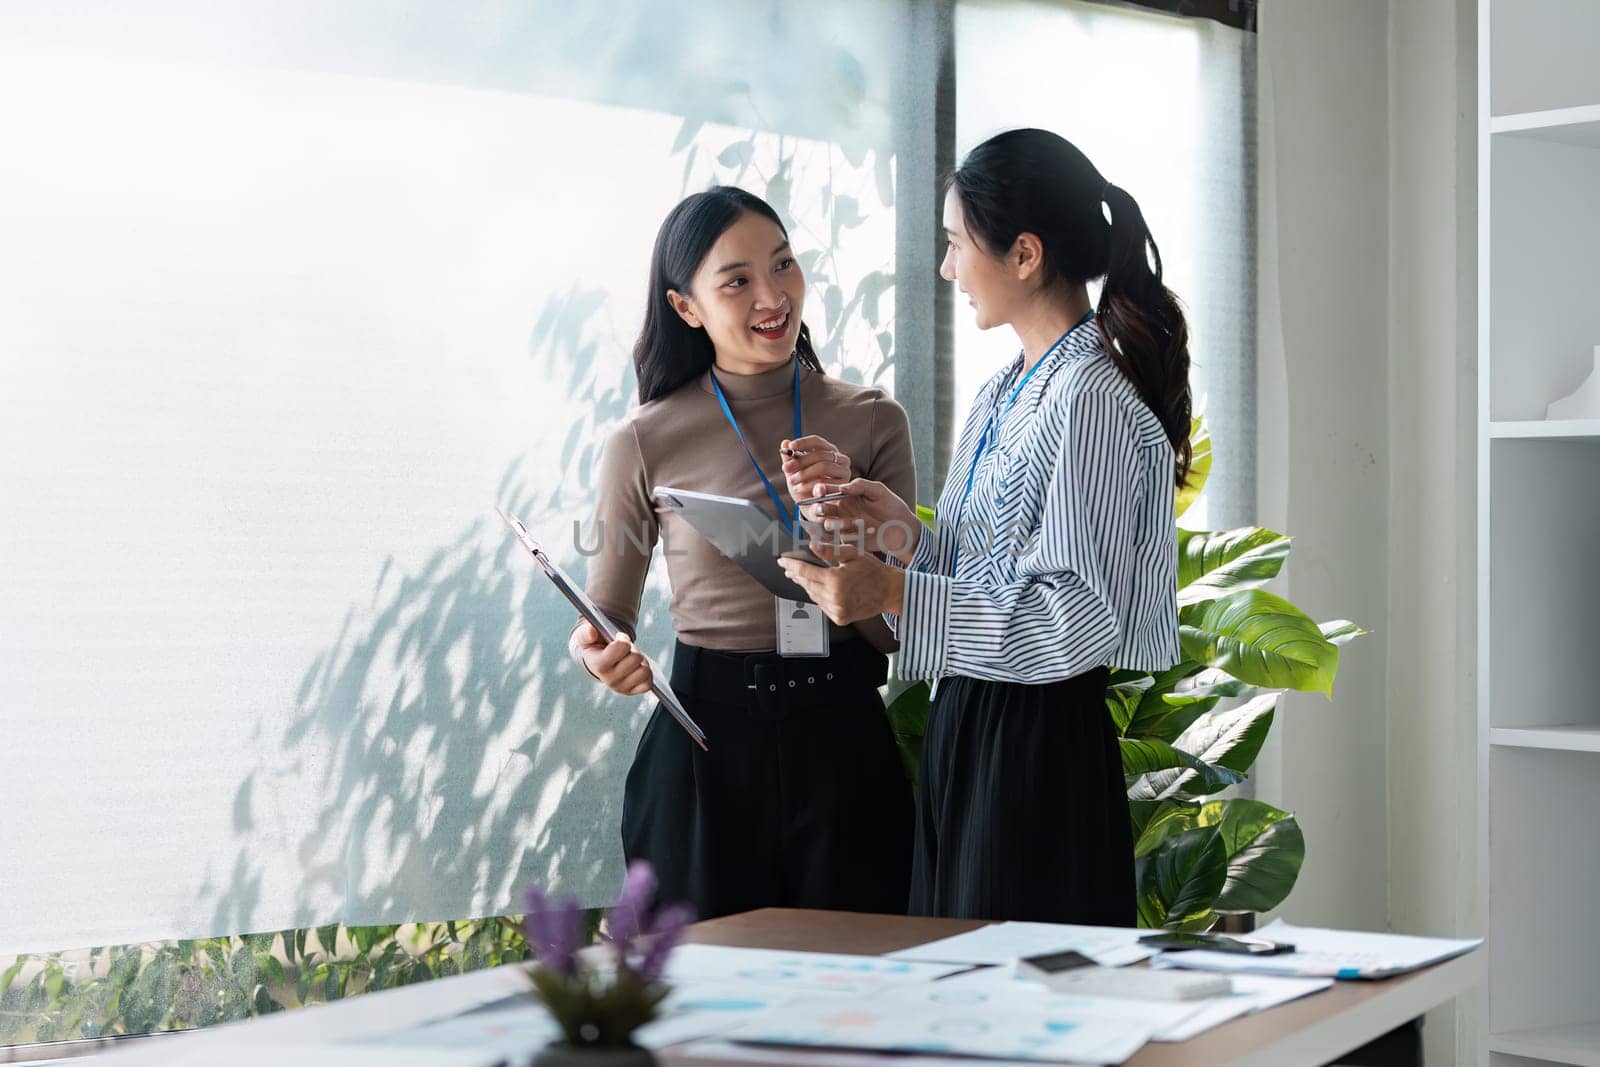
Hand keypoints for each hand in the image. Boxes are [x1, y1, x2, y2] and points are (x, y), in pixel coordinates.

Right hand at [571, 621, 651, 696]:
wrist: (597, 661)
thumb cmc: (594, 646)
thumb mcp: (586, 637)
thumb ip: (586, 632)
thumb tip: (592, 632)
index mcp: (598, 665)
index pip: (622, 647)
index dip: (623, 639)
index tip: (618, 638)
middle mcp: (609, 680)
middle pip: (636, 658)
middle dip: (633, 649)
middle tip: (625, 650)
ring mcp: (621, 688)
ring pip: (645, 671)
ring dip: (641, 662)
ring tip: (630, 659)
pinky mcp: (631, 692)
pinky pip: (647, 683)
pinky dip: (645, 673)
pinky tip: (635, 669)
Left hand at [779, 541, 905, 624]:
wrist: (890, 591)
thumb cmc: (873, 570)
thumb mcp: (853, 554)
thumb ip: (830, 551)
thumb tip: (811, 546)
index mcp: (835, 580)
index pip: (805, 571)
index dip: (792, 565)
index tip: (782, 561)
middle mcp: (833, 598)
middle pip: (806, 585)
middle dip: (796, 575)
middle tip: (788, 568)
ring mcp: (836, 611)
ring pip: (813, 596)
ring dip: (806, 586)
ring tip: (799, 576)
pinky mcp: (839, 618)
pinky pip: (822, 606)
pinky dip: (818, 596)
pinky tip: (817, 588)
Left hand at [780, 435, 851, 508]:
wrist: (813, 506)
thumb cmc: (805, 485)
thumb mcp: (795, 472)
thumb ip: (790, 458)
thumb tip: (785, 443)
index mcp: (828, 450)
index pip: (817, 441)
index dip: (803, 443)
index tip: (790, 447)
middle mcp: (840, 458)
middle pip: (820, 454)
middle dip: (800, 461)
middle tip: (786, 468)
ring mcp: (844, 471)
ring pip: (824, 466)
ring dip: (805, 473)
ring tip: (792, 481)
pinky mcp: (844, 485)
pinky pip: (827, 482)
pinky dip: (811, 485)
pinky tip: (800, 488)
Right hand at [798, 478, 921, 563]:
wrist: (903, 528)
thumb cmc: (891, 506)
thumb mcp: (878, 490)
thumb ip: (860, 485)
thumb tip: (842, 487)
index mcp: (845, 496)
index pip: (826, 491)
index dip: (820, 490)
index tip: (821, 490)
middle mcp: (841, 511)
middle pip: (820, 509)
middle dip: (818, 508)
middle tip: (822, 508)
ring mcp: (844, 526)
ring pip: (828, 525)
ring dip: (838, 523)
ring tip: (860, 522)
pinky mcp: (850, 540)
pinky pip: (842, 538)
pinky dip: (853, 534)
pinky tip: (870, 531)